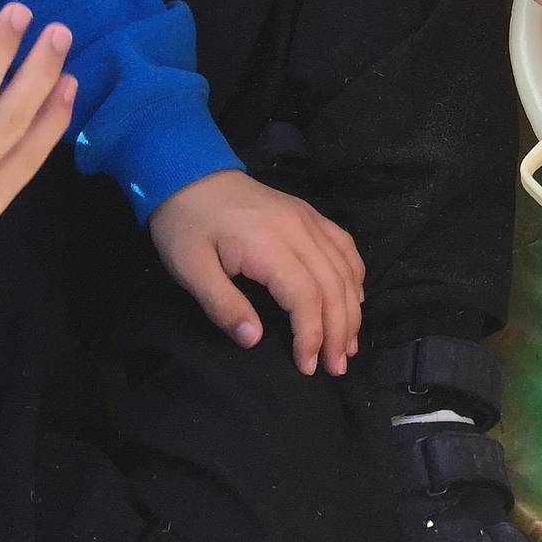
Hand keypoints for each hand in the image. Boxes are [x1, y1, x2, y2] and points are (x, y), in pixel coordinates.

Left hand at [149, 169, 365, 377]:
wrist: (190, 175)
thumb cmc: (186, 226)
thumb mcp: (190, 270)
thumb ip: (223, 306)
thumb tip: (254, 341)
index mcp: (269, 245)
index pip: (305, 296)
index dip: (311, 334)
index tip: (306, 366)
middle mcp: (299, 230)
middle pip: (333, 285)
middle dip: (339, 330)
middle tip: (336, 367)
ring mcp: (309, 220)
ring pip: (345, 268)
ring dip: (352, 308)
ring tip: (349, 344)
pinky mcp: (310, 215)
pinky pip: (344, 246)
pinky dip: (355, 275)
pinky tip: (354, 297)